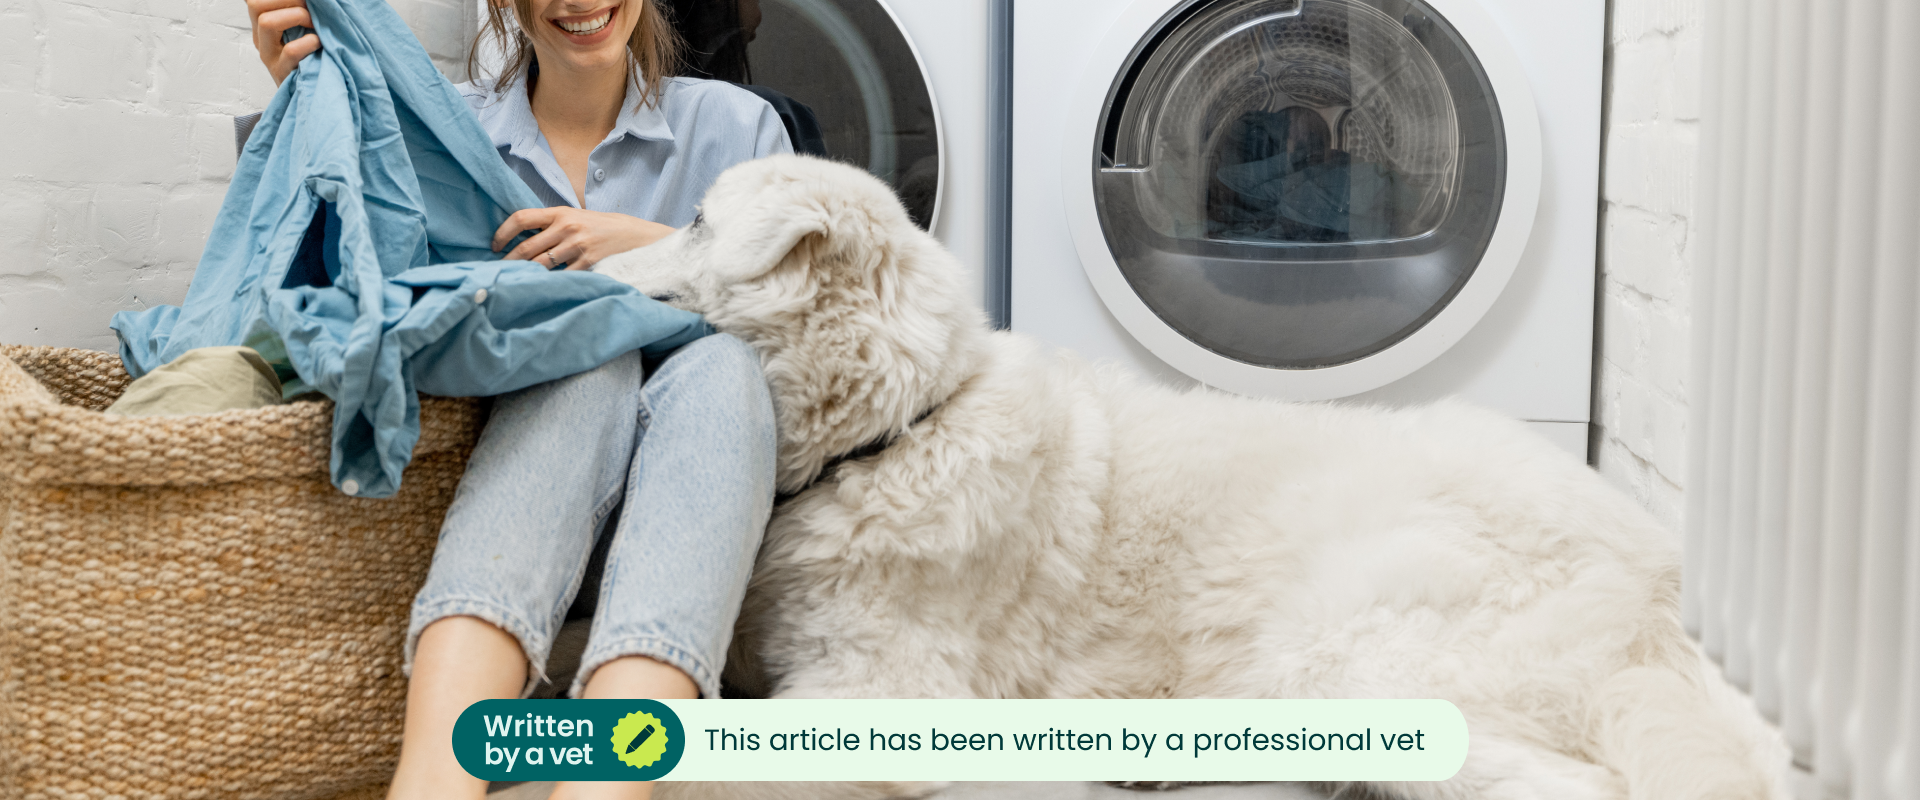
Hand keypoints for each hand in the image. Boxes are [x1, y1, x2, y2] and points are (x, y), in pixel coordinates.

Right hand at [247, 0, 320, 86]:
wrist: (315, 92)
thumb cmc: (313, 57)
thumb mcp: (302, 30)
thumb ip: (295, 13)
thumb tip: (309, 2)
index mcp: (263, 23)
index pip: (256, 0)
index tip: (304, 2)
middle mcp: (262, 37)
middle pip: (257, 5)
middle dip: (288, 0)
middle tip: (310, 10)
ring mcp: (270, 55)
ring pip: (267, 22)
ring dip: (297, 16)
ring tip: (314, 25)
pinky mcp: (282, 73)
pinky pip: (290, 51)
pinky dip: (308, 43)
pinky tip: (318, 43)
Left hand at [494, 207, 676, 270]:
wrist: (638, 236)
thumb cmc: (603, 228)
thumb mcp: (577, 218)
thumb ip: (553, 225)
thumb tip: (522, 240)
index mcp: (560, 212)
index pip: (521, 218)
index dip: (502, 232)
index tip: (494, 246)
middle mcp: (567, 226)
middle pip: (526, 247)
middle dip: (508, 262)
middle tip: (498, 273)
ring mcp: (578, 245)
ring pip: (540, 266)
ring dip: (525, 276)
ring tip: (514, 283)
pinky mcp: (589, 263)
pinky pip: (562, 277)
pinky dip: (550, 285)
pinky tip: (542, 290)